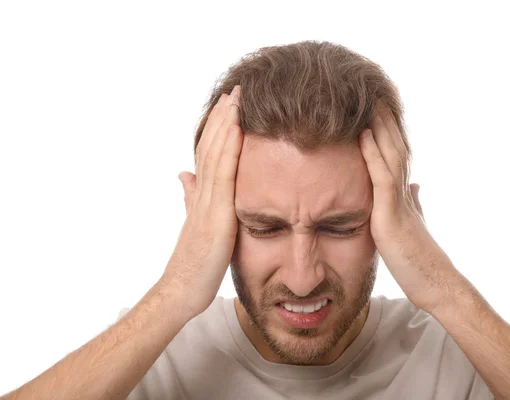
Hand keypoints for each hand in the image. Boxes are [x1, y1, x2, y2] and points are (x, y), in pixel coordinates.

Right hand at [161, 85, 242, 322]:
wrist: (180, 292)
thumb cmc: (192, 265)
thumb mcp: (195, 225)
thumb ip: (191, 198)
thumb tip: (184, 175)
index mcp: (201, 196)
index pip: (209, 155)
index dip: (217, 129)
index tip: (228, 106)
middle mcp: (202, 194)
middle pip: (211, 149)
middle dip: (223, 118)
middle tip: (234, 91)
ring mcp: (207, 203)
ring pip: (216, 156)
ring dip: (226, 125)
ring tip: (235, 99)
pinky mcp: (216, 217)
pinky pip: (224, 178)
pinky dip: (230, 151)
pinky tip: (237, 130)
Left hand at [359, 104, 471, 315]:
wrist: (436, 287)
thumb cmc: (421, 261)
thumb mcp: (413, 225)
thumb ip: (413, 203)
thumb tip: (414, 186)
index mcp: (405, 194)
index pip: (396, 154)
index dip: (387, 129)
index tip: (377, 106)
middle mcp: (405, 192)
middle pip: (395, 146)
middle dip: (383, 118)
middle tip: (372, 90)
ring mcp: (400, 202)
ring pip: (391, 154)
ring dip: (379, 125)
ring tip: (368, 99)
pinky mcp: (393, 216)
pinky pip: (382, 178)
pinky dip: (372, 154)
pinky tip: (362, 134)